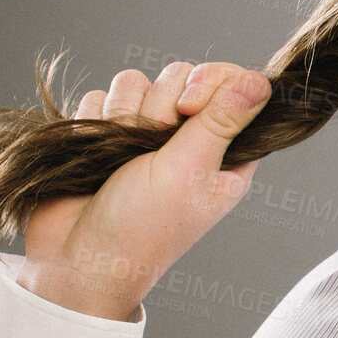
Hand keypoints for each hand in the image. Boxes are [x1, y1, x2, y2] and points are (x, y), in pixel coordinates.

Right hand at [17, 61, 270, 319]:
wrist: (75, 261)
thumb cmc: (142, 228)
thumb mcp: (189, 172)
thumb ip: (221, 121)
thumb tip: (262, 81)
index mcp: (226, 150)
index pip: (232, 83)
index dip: (209, 82)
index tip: (188, 108)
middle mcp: (189, 138)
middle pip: (181, 76)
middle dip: (159, 105)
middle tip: (150, 148)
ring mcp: (146, 134)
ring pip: (137, 82)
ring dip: (123, 115)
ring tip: (119, 157)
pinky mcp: (106, 133)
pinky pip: (101, 97)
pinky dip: (94, 122)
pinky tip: (95, 154)